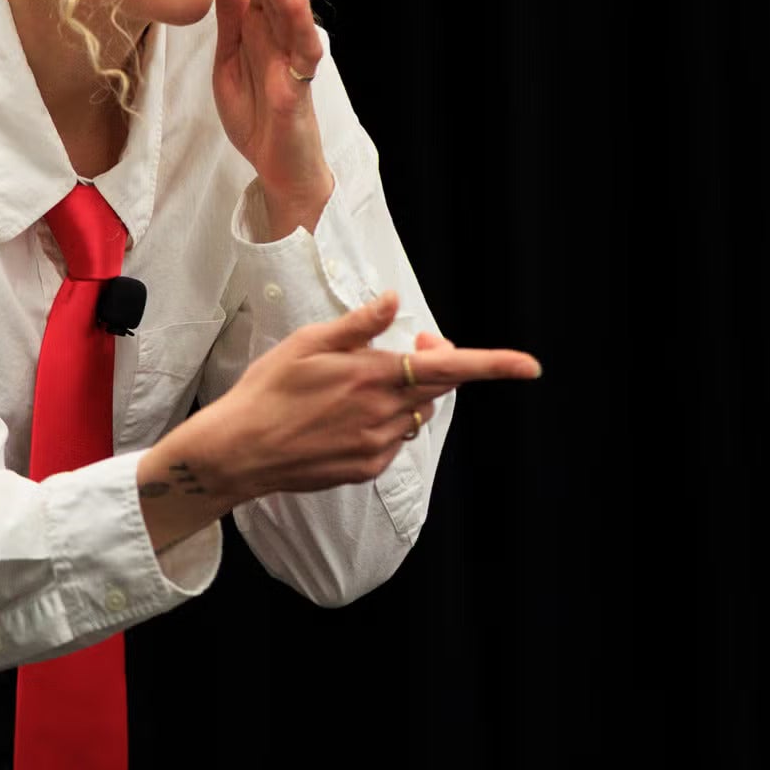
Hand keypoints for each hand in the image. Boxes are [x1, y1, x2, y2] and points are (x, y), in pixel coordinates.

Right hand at [172, 291, 540, 505]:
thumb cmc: (267, 390)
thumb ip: (359, 324)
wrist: (239, 450)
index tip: (530, 365)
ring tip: (355, 386)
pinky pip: (394, 439)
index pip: (450, 368)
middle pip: (437, 388)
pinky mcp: (367, 467)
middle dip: (434, 364)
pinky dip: (384, 422)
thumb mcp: (307, 343)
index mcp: (373, 375)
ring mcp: (378, 445)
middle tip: (412, 345)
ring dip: (404, 395)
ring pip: (415, 414)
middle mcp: (384, 414)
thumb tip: (395, 301)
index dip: (495, 365)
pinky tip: (344, 417)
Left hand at [212, 0, 331, 226]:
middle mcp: (281, 39)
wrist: (278, 167)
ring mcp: (292, 61)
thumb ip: (230, 17)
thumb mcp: (229, 58)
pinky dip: (300, 27)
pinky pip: (303, 53)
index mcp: (262, 31)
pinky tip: (296, 3)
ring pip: (289, 14)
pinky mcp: (298, 87)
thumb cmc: (257, 113)